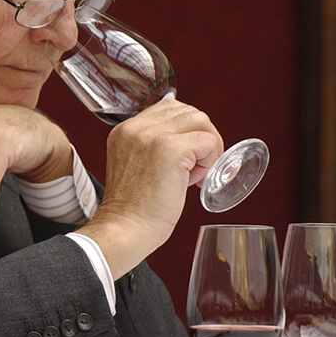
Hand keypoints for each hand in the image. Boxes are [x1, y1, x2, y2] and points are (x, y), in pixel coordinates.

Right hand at [79, 97, 222, 277]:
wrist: (125, 229)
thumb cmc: (134, 209)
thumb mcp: (136, 166)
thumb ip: (153, 146)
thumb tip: (190, 136)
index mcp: (125, 130)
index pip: (169, 107)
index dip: (186, 130)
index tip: (186, 157)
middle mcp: (136, 127)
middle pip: (188, 111)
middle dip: (201, 137)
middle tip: (196, 167)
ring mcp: (153, 136)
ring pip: (201, 122)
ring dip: (207, 148)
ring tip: (195, 174)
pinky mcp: (171, 149)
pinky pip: (208, 142)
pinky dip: (210, 161)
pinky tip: (195, 181)